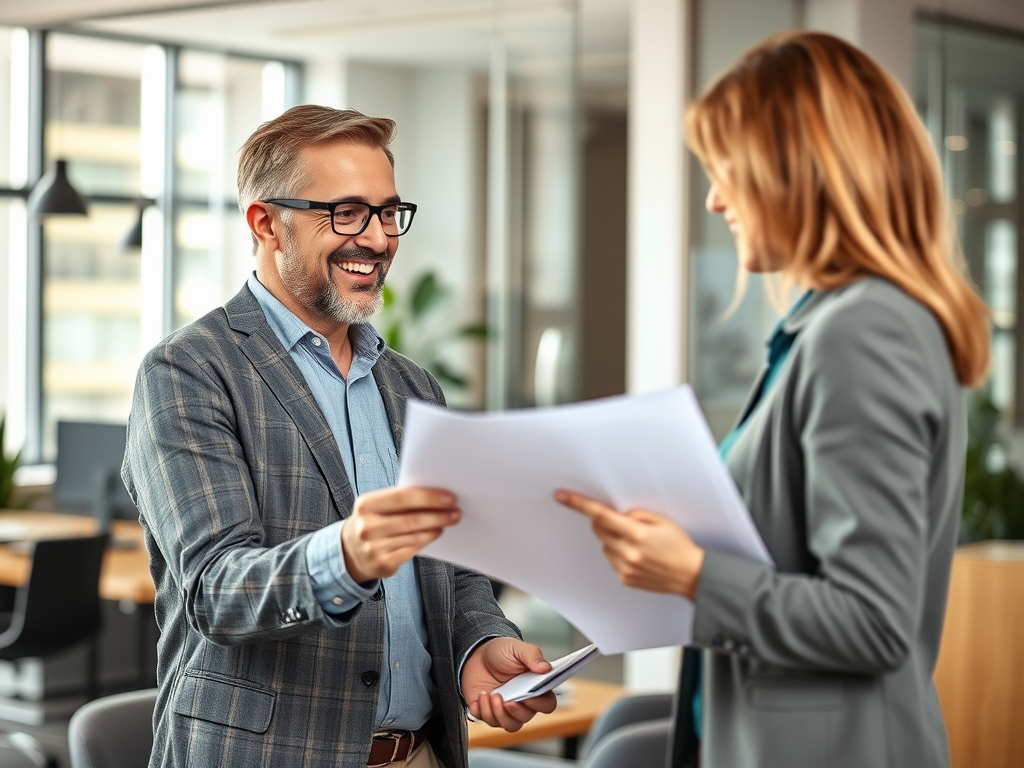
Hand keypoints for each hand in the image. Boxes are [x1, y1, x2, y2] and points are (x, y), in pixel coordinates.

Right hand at [341, 487, 459, 581]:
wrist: (350, 551)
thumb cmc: (372, 521)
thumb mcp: (377, 506)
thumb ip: (400, 500)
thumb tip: (436, 495)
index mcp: (366, 505)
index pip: (402, 498)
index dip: (428, 497)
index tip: (449, 497)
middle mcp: (367, 526)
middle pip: (411, 519)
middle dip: (438, 515)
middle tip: (456, 511)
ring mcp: (373, 547)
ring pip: (414, 536)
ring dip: (436, 527)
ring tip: (450, 520)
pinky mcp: (382, 564)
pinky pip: (411, 550)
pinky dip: (427, 540)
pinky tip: (436, 533)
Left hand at [462, 637, 556, 730]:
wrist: (478, 655)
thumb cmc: (501, 652)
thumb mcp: (517, 649)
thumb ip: (533, 656)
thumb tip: (546, 668)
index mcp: (534, 687)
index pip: (547, 704)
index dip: (540, 704)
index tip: (528, 697)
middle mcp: (522, 702)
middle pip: (526, 717)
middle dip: (516, 711)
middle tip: (506, 699)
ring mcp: (505, 709)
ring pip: (509, 725)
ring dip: (499, 713)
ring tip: (492, 695)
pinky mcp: (488, 712)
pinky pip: (489, 721)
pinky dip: (483, 710)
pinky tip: (482, 694)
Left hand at [554, 490, 704, 599]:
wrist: (690, 575)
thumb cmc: (679, 546)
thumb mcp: (661, 520)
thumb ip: (636, 514)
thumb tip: (615, 513)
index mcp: (638, 535)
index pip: (601, 515)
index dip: (580, 504)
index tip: (563, 496)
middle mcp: (629, 553)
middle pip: (599, 530)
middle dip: (605, 522)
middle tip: (623, 523)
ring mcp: (625, 568)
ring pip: (604, 545)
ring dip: (613, 539)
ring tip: (638, 543)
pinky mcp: (624, 579)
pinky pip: (611, 559)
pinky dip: (618, 553)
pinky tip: (638, 556)